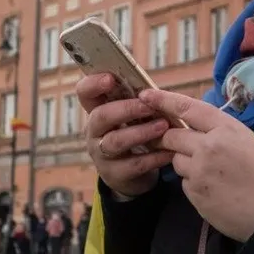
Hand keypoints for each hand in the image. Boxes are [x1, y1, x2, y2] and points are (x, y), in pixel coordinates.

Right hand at [80, 74, 175, 197]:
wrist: (131, 175)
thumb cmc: (134, 134)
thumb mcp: (132, 117)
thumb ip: (137, 102)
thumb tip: (155, 90)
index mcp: (97, 111)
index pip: (84, 92)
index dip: (93, 83)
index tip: (110, 78)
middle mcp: (94, 132)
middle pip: (100, 116)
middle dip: (126, 109)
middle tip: (149, 106)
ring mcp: (101, 154)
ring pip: (115, 141)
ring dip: (140, 132)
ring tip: (163, 126)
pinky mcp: (114, 174)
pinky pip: (133, 165)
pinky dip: (153, 157)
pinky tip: (169, 152)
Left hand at [141, 89, 253, 241]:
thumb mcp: (248, 140)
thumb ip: (220, 132)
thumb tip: (197, 129)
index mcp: (226, 128)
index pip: (187, 108)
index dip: (163, 100)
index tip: (146, 95)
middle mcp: (208, 146)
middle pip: (173, 136)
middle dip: (171, 140)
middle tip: (179, 146)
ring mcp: (199, 171)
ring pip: (177, 161)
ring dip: (186, 164)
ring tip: (212, 175)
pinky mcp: (195, 194)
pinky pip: (184, 183)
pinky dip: (194, 184)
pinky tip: (215, 191)